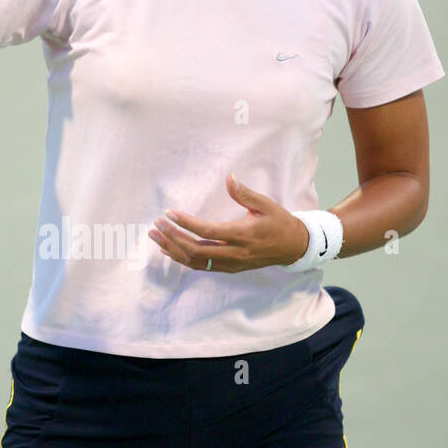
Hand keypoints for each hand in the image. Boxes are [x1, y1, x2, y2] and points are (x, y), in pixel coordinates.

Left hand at [148, 174, 310, 272]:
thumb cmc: (279, 222)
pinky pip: (201, 266)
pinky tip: (168, 249)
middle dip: (172, 237)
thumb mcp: (266, 204)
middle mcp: (234, 253)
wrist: (293, 247)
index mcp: (242, 235)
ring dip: (172, 249)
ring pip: (195, 261)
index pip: (207, 231)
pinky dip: (182, 258)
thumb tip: (229, 178)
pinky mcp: (229, 268)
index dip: (186, 223)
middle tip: (155, 225)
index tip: (169, 213)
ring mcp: (230, 264)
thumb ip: (245, 194)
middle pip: (195, 250)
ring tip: (155, 237)